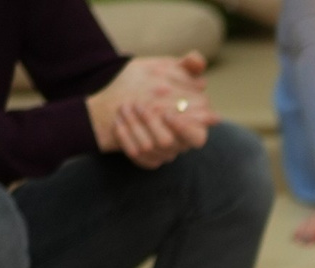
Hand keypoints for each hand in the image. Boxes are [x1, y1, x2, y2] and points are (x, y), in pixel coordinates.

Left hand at [88, 54, 212, 164]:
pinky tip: (117, 122)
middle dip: (153, 124)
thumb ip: (185, 66)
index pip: (197, 137)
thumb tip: (197, 60)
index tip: (169, 114)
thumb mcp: (166, 69)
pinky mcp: (147, 160)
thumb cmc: (147, 83)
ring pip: (151, 149)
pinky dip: (125, 137)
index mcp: (193, 126)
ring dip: (136, 127)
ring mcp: (163, 154)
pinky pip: (137, 156)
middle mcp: (179, 143)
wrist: (118, 98)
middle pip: (170, 143)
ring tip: (124, 108)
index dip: (185, 128)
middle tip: (139, 105)